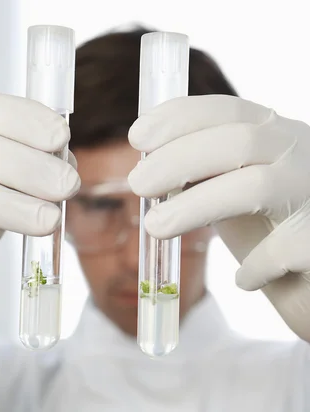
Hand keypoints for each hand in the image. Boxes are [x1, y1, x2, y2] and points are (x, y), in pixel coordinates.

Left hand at [128, 95, 309, 341]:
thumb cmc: (273, 232)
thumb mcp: (235, 193)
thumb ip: (205, 176)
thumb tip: (149, 170)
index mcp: (275, 137)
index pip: (228, 112)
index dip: (179, 119)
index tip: (137, 137)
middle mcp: (300, 153)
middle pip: (239, 141)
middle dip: (178, 159)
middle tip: (138, 184)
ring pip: (255, 187)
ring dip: (196, 205)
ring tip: (157, 227)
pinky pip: (283, 249)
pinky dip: (255, 265)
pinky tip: (243, 279)